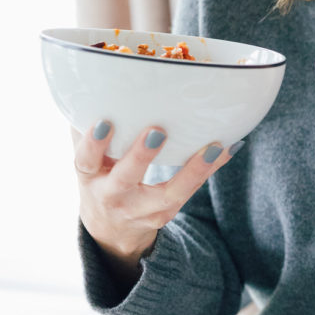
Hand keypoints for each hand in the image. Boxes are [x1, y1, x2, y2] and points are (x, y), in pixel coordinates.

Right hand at [73, 121, 235, 280]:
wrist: (112, 228)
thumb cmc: (100, 178)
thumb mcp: (88, 160)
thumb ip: (86, 129)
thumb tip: (93, 87)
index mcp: (89, 176)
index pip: (85, 160)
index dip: (93, 143)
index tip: (104, 122)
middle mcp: (112, 196)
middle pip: (125, 179)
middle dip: (140, 156)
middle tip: (157, 131)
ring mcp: (141, 210)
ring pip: (169, 193)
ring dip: (193, 170)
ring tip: (213, 147)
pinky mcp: (165, 214)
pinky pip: (191, 191)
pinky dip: (210, 169)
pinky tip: (229, 148)